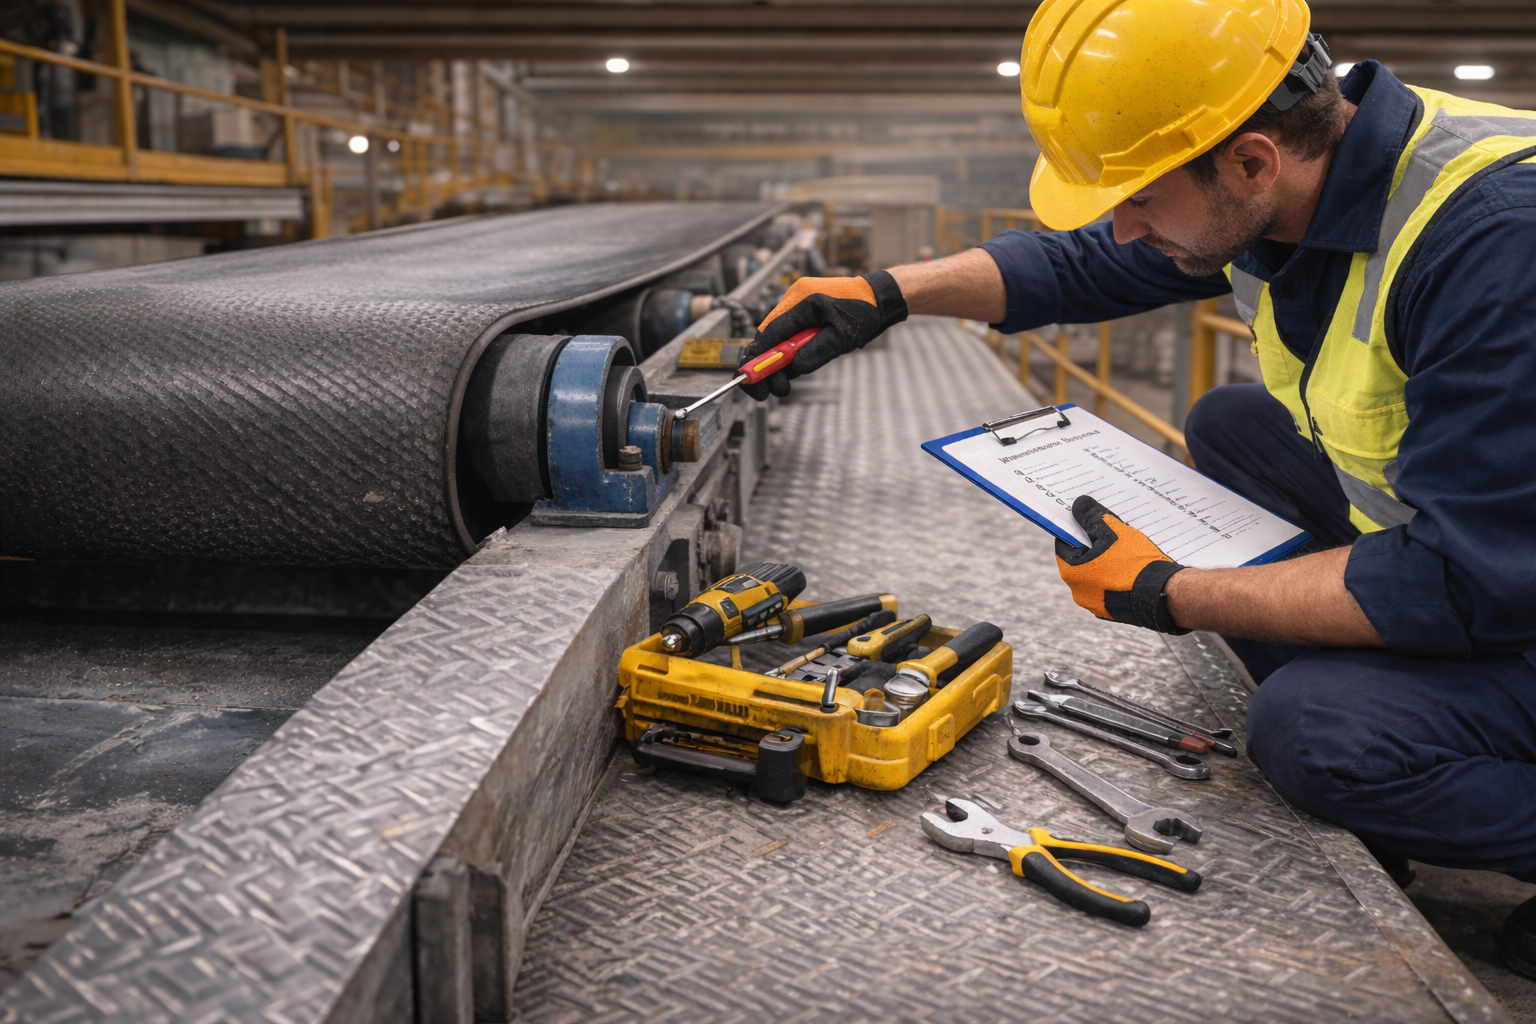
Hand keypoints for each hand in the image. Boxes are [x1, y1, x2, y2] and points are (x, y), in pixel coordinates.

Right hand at [738, 270, 907, 398]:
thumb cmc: (864, 314)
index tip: (751, 377)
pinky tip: (793, 366)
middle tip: (769, 390)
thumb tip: (792, 368)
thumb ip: (816, 353)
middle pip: (768, 335)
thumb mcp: (842, 339)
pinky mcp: (801, 309)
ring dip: (777, 361)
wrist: (878, 296)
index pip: (771, 331)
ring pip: (776, 336)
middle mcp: (794, 298)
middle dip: (765, 363)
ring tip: (784, 385)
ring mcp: (796, 302)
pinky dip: (786, 351)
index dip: (759, 356)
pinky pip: (787, 332)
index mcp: (804, 301)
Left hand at [1055, 496, 1188, 633]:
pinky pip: (1110, 591)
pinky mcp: (1113, 613)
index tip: (1088, 522)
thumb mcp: (1113, 532)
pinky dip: (1116, 581)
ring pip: (1096, 577)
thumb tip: (1078, 505)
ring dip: (1106, 565)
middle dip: (1094, 548)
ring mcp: (1096, 606)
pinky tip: (1131, 571)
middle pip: (1081, 562)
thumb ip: (1092, 517)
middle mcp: (1078, 592)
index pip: (1066, 545)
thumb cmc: (1135, 563)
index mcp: (1072, 573)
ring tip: (1125, 554)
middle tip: (1111, 537)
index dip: (1077, 530)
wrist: (1164, 594)